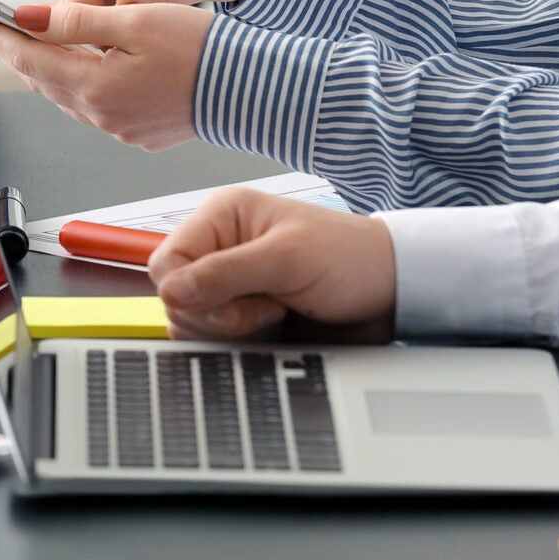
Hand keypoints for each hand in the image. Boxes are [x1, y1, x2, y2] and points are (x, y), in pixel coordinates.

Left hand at [0, 1, 210, 150]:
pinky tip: (76, 64)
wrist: (250, 92)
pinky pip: (89, 104)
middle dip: (11, 48)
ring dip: (41, 65)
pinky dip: (73, 81)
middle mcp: (99, 113)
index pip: (27, 55)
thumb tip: (28, 17)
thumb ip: (77, 22)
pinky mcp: (134, 132)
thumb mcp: (137, 20)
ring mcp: (116, 127)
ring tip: (25, 39)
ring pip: (62, 92)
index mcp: (94, 85)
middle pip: (39, 76)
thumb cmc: (205, 52)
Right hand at [147, 186, 394, 341]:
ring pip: (192, 322)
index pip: (167, 261)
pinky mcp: (243, 316)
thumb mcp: (288, 259)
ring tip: (277, 312)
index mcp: (223, 217)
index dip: (189, 291)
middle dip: (217, 314)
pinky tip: (274, 327)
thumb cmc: (350, 259)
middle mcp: (220, 248)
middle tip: (267, 306)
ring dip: (232, 330)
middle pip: (175, 297)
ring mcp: (231, 285)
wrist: (391, 293)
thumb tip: (170, 290)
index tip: (230, 302)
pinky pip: (215, 339)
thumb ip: (225, 273)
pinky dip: (241, 342)